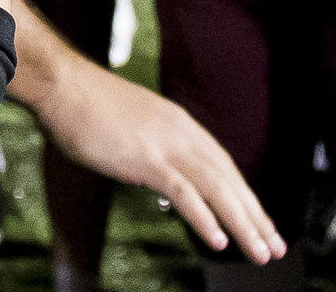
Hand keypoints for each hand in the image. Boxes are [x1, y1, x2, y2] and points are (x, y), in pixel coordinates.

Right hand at [26, 48, 285, 265]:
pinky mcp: (145, 158)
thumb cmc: (85, 105)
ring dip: (242, 223)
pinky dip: (204, 217)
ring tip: (260, 252)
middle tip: (274, 247)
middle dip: (255, 216)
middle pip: (228, 179)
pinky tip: (218, 240)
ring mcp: (165, 145)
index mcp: (179, 124)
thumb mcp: (131, 126)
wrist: (61, 84)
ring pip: (216, 189)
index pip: (223, 165)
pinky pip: (183, 192)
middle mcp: (181, 133)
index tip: (260, 222)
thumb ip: (152, 149)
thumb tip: (160, 177)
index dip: (244, 196)